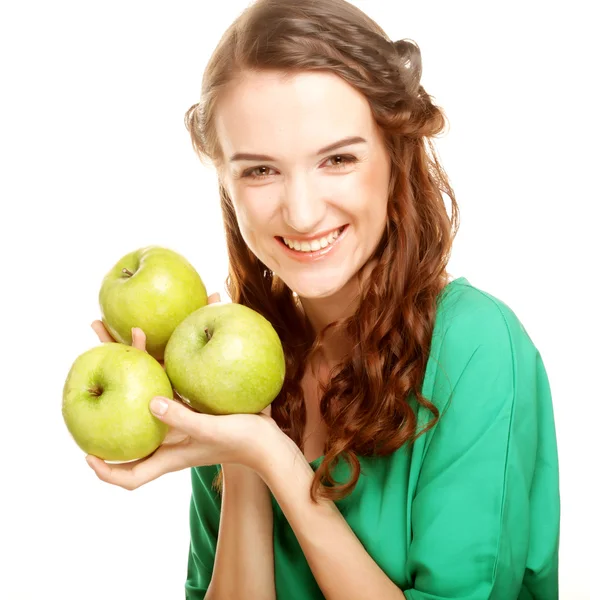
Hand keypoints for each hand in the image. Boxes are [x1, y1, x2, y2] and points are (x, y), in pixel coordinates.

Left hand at [85, 293, 278, 489]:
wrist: (272, 440)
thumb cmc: (244, 442)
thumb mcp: (211, 430)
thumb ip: (181, 418)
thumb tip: (149, 401)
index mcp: (170, 455)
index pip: (131, 476)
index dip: (106, 469)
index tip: (87, 453)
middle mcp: (171, 439)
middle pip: (131, 425)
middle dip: (111, 393)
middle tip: (97, 355)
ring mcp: (182, 422)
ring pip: (150, 397)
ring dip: (138, 369)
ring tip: (129, 336)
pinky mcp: (196, 407)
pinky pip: (174, 386)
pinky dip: (168, 366)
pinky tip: (168, 342)